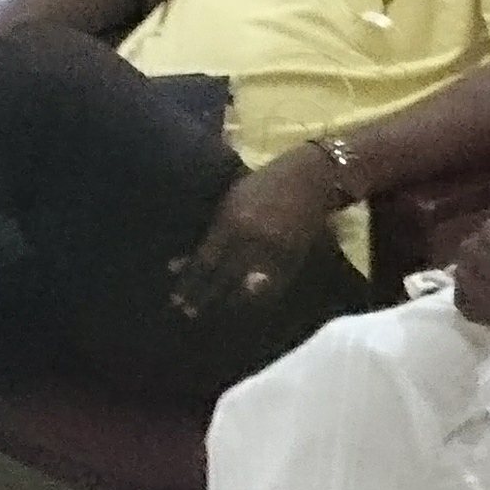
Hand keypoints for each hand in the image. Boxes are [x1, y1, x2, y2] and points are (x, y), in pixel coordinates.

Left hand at [167, 154, 344, 319]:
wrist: (312, 177)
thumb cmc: (265, 182)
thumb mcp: (233, 197)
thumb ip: (214, 226)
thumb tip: (190, 253)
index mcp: (233, 220)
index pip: (206, 260)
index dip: (190, 281)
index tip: (176, 299)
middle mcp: (253, 239)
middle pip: (223, 277)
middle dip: (204, 297)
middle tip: (188, 312)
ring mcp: (277, 250)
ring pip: (247, 286)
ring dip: (228, 301)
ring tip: (213, 312)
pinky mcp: (296, 257)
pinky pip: (274, 286)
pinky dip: (258, 298)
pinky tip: (246, 303)